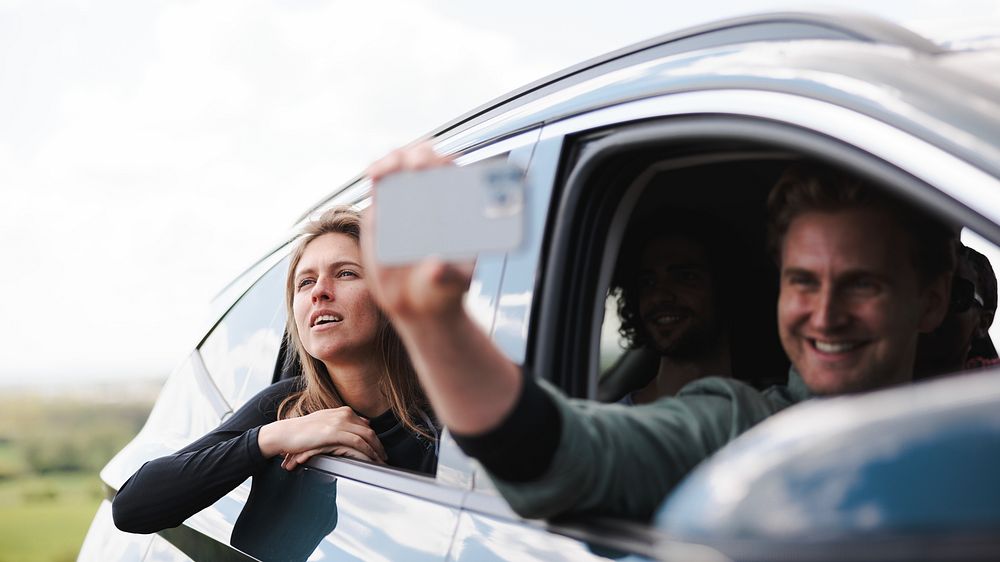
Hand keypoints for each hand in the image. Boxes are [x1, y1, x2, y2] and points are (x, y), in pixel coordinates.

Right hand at [258, 406, 387, 469]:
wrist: (285, 434)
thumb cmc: (302, 432)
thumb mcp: (324, 424)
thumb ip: (341, 424)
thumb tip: (361, 426)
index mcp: (342, 411)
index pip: (365, 425)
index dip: (374, 439)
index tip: (379, 449)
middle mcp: (343, 414)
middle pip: (369, 431)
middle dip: (379, 446)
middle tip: (384, 458)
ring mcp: (339, 422)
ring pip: (366, 437)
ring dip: (376, 451)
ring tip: (380, 462)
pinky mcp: (334, 433)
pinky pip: (357, 443)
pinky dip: (367, 452)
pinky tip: (370, 461)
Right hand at [362, 143, 475, 321]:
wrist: (418, 304)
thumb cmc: (444, 288)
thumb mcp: (453, 285)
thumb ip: (448, 277)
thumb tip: (435, 267)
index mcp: (458, 209)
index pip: (456, 175)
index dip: (449, 165)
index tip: (442, 167)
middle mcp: (433, 198)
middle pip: (428, 162)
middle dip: (422, 156)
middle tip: (417, 167)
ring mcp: (406, 201)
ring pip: (400, 166)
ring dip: (395, 160)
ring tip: (388, 169)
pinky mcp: (382, 211)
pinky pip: (380, 185)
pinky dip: (377, 173)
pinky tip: (375, 175)